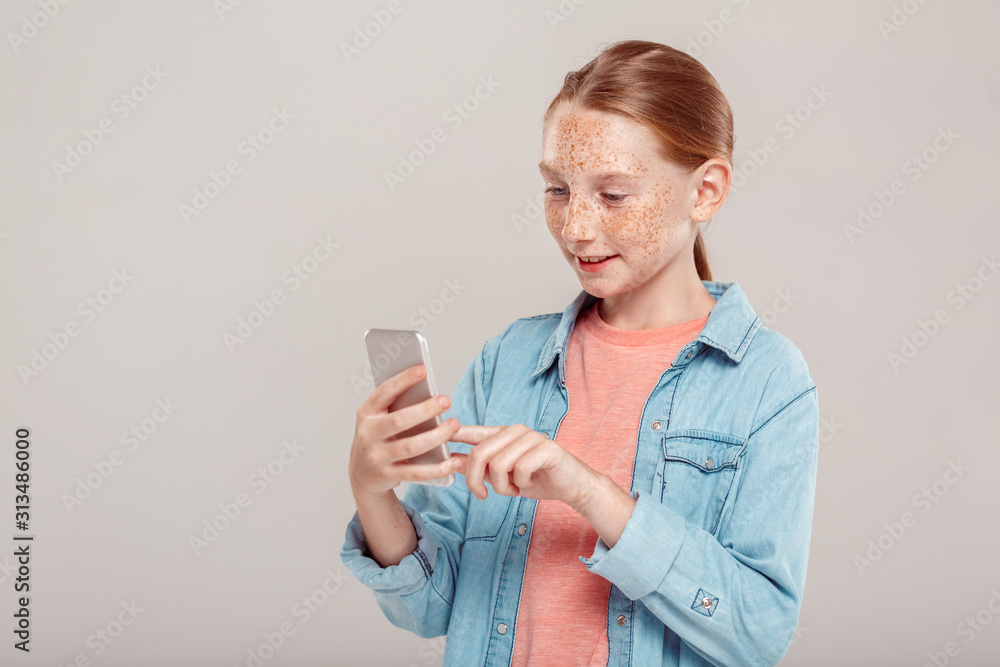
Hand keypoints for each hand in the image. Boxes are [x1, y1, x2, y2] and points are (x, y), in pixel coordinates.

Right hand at [348, 364, 462, 498]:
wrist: (361, 473)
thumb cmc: (379, 437)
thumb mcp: (380, 418)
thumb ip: (398, 405)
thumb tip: (428, 390)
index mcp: (367, 413)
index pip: (384, 392)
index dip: (403, 380)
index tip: (422, 369)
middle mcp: (368, 434)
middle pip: (399, 421)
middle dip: (425, 410)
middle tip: (446, 400)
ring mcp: (376, 457)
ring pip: (410, 447)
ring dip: (436, 436)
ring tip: (454, 425)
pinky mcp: (387, 476)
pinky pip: (416, 473)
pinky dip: (437, 469)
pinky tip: (453, 462)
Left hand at [448, 424, 600, 507]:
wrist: (573, 487)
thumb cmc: (538, 479)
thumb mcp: (504, 477)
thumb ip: (480, 468)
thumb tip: (452, 460)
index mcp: (503, 435)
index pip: (473, 431)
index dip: (455, 433)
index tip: (439, 434)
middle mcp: (515, 431)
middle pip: (480, 453)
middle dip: (476, 480)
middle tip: (483, 495)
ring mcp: (531, 437)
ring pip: (498, 464)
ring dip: (502, 486)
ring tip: (513, 489)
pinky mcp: (546, 448)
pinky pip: (519, 469)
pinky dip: (521, 484)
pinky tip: (528, 484)